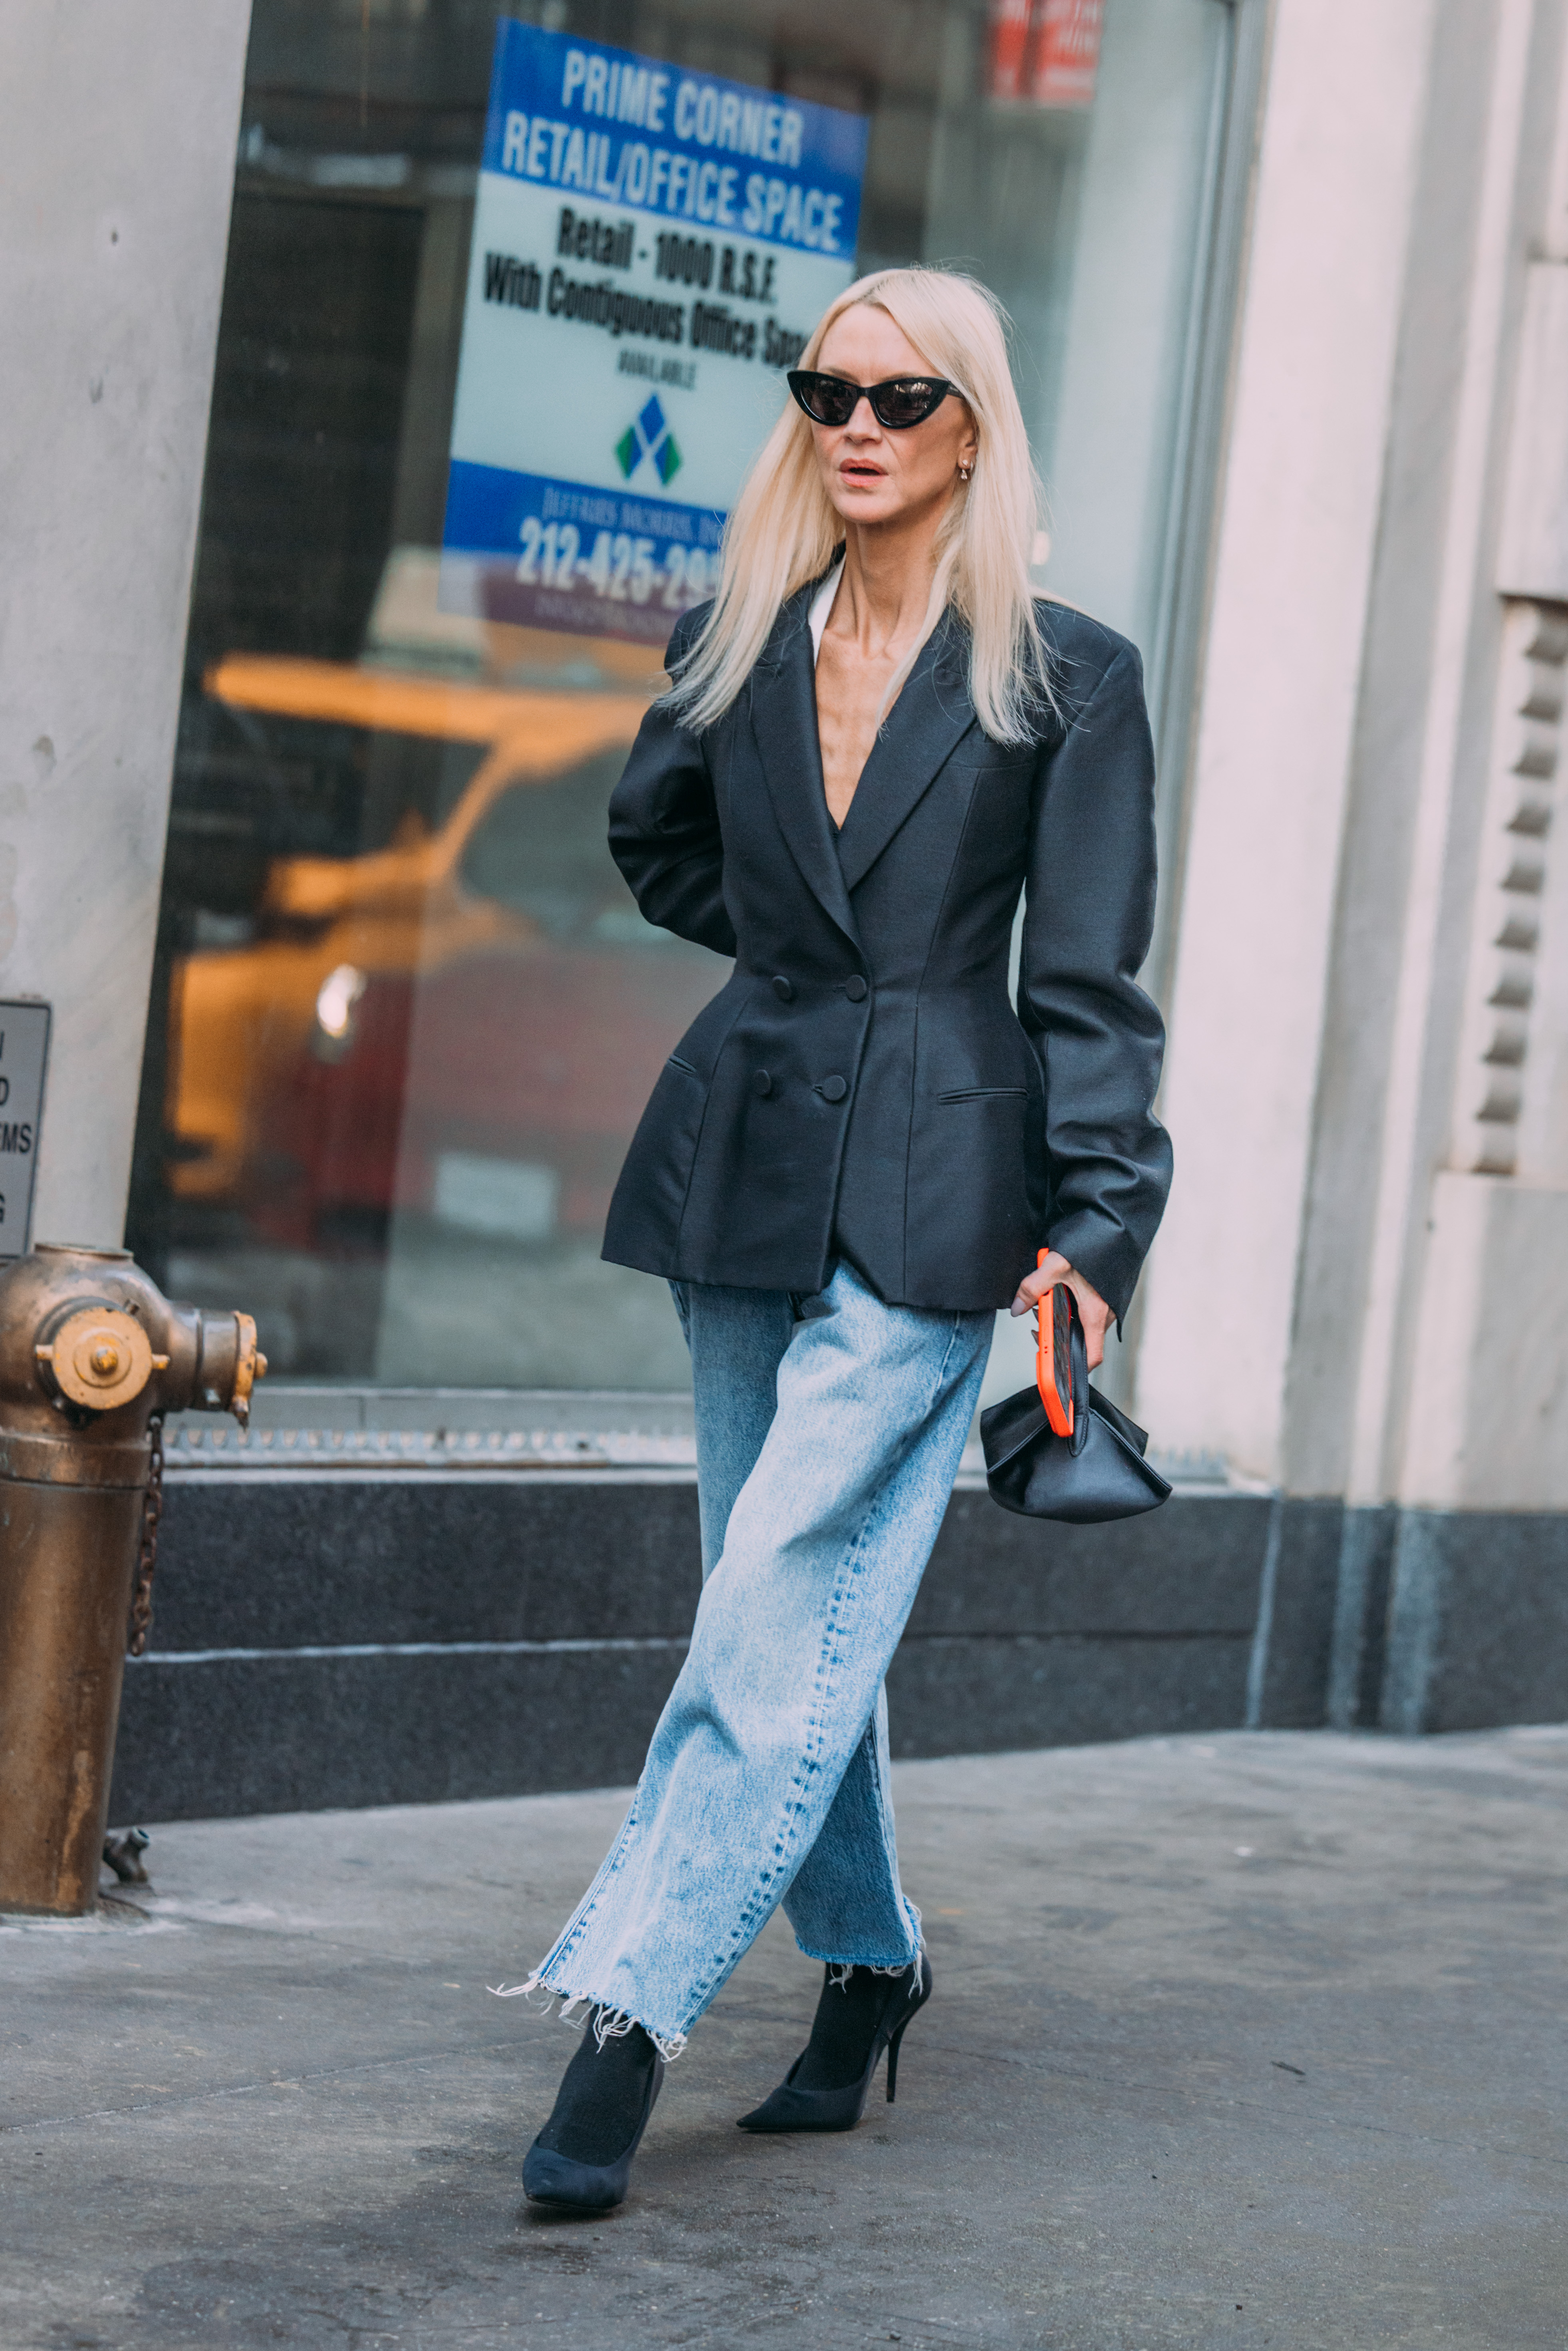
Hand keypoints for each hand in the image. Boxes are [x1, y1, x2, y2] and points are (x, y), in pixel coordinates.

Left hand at [1010, 1250, 1112, 1371]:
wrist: (1114, 1227)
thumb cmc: (1094, 1245)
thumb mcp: (1056, 1266)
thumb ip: (1033, 1288)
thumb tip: (1018, 1306)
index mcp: (1096, 1313)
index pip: (1092, 1355)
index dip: (1075, 1369)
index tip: (1058, 1372)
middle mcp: (1105, 1312)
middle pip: (1081, 1339)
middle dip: (1057, 1335)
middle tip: (1039, 1323)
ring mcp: (1107, 1304)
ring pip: (1081, 1322)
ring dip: (1062, 1317)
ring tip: (1045, 1302)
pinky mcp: (1105, 1295)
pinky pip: (1086, 1310)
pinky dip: (1071, 1307)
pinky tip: (1059, 1291)